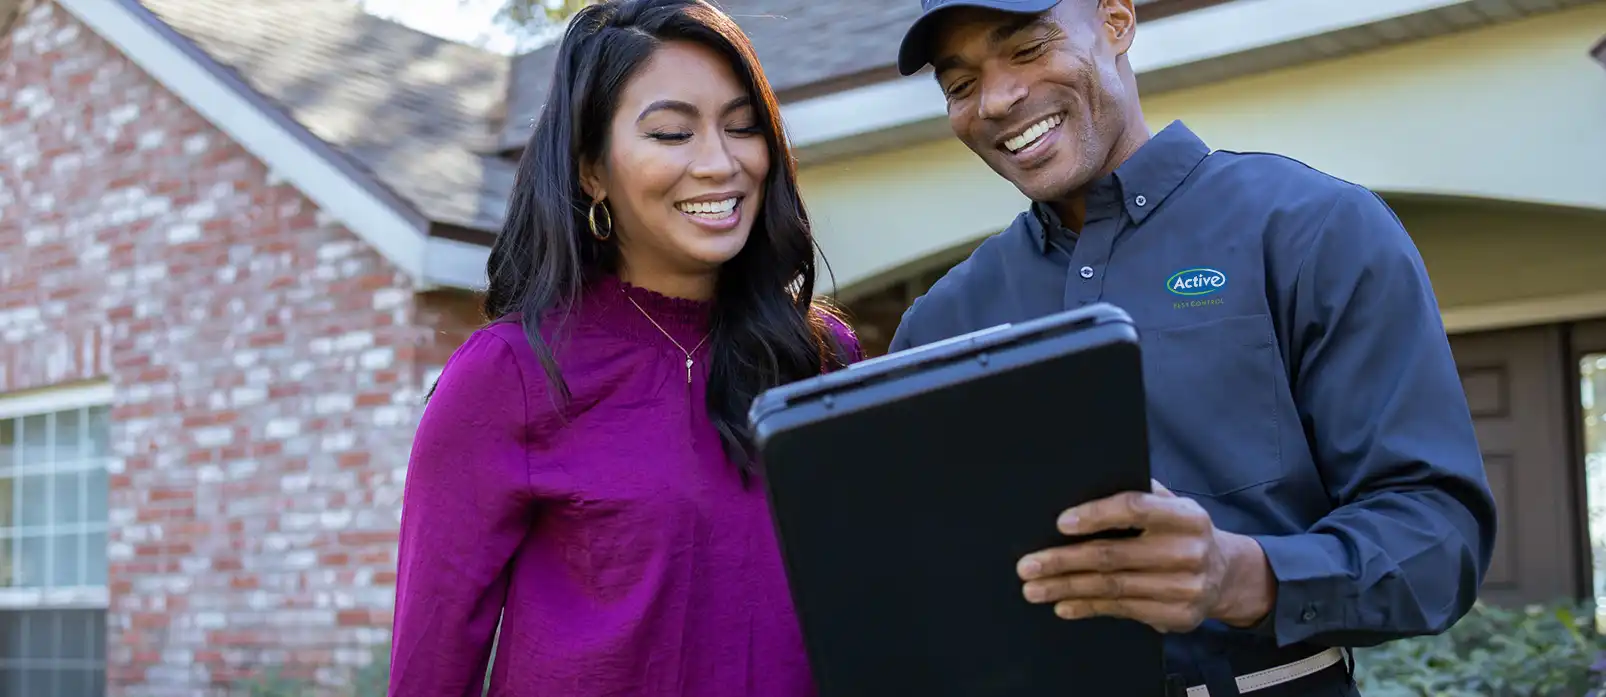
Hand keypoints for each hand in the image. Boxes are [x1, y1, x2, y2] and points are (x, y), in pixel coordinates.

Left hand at [1016, 480, 1273, 632]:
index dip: (1095, 514)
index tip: (1060, 523)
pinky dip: (1087, 607)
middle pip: (1113, 555)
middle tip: (1028, 565)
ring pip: (1111, 587)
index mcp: (1186, 515)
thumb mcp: (1173, 506)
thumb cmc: (1182, 532)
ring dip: (1066, 588)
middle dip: (1063, 560)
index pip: (1134, 508)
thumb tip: (1085, 482)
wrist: (1227, 575)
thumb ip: (1140, 495)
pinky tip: (1063, 604)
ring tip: (1033, 588)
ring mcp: (1184, 587)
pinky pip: (1121, 610)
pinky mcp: (1177, 615)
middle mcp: (1188, 551)